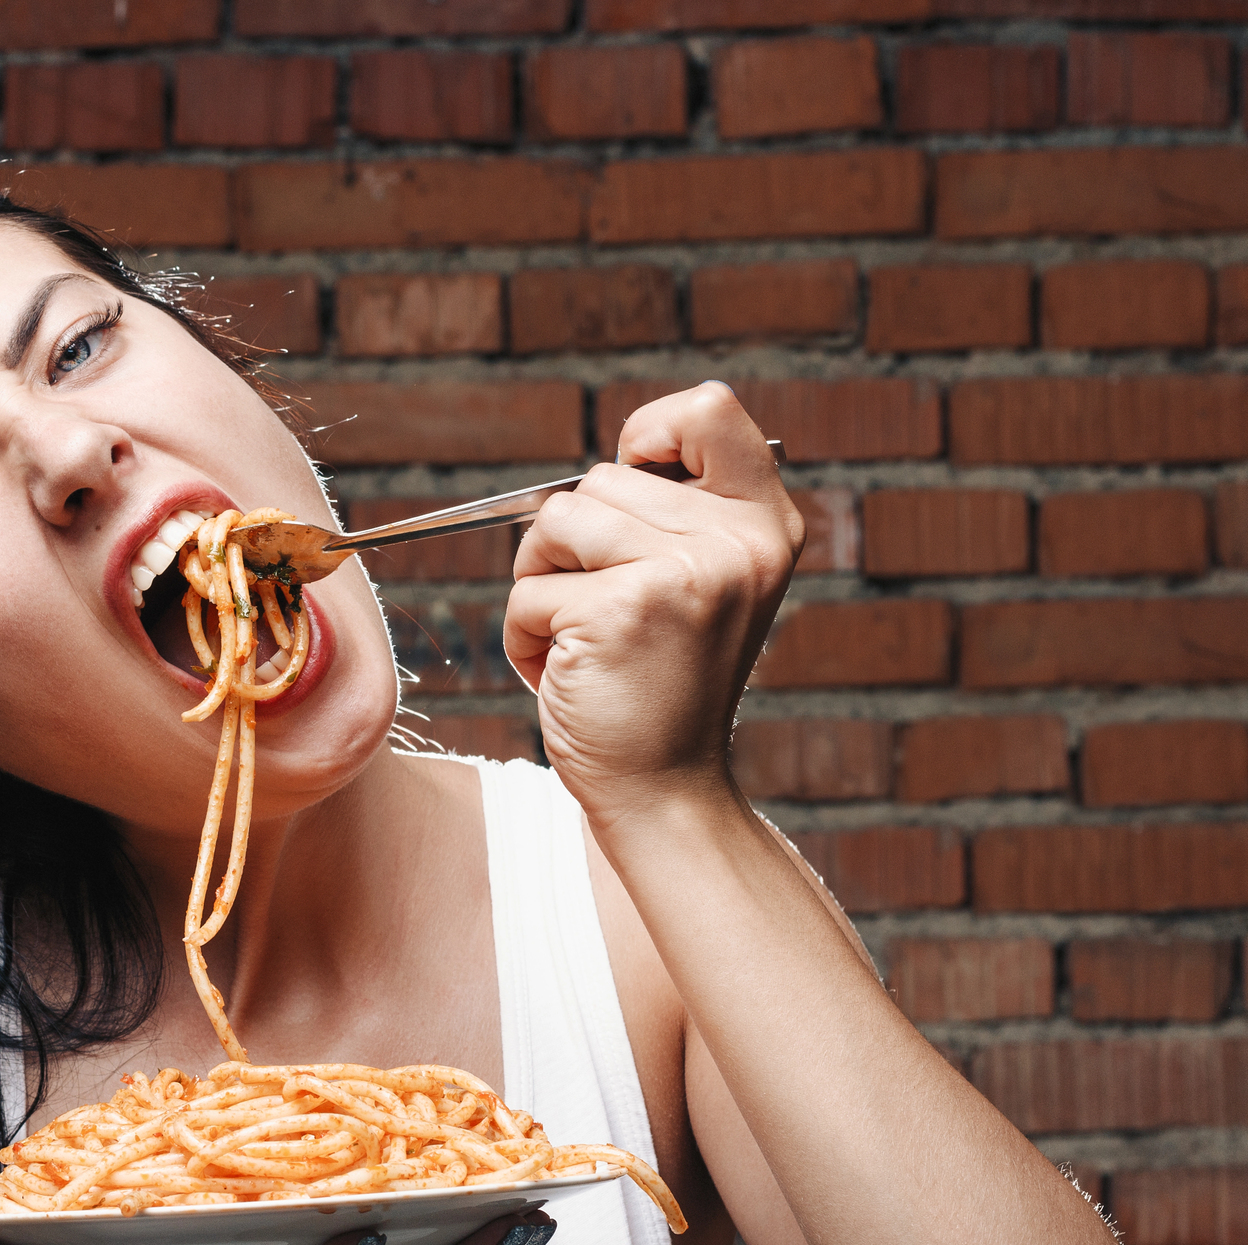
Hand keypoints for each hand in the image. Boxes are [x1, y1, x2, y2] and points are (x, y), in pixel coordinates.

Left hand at [503, 383, 800, 824]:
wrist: (665, 789)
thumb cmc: (660, 688)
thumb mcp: (698, 586)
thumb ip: (671, 517)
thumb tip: (611, 460)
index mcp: (764, 525)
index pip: (710, 409)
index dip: (651, 431)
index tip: (634, 477)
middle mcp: (737, 541)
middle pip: (599, 478)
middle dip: (572, 544)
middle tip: (604, 613)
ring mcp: (684, 572)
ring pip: (554, 524)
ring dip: (542, 585)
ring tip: (582, 641)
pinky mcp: (622, 607)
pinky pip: (529, 589)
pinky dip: (525, 634)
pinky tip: (568, 672)